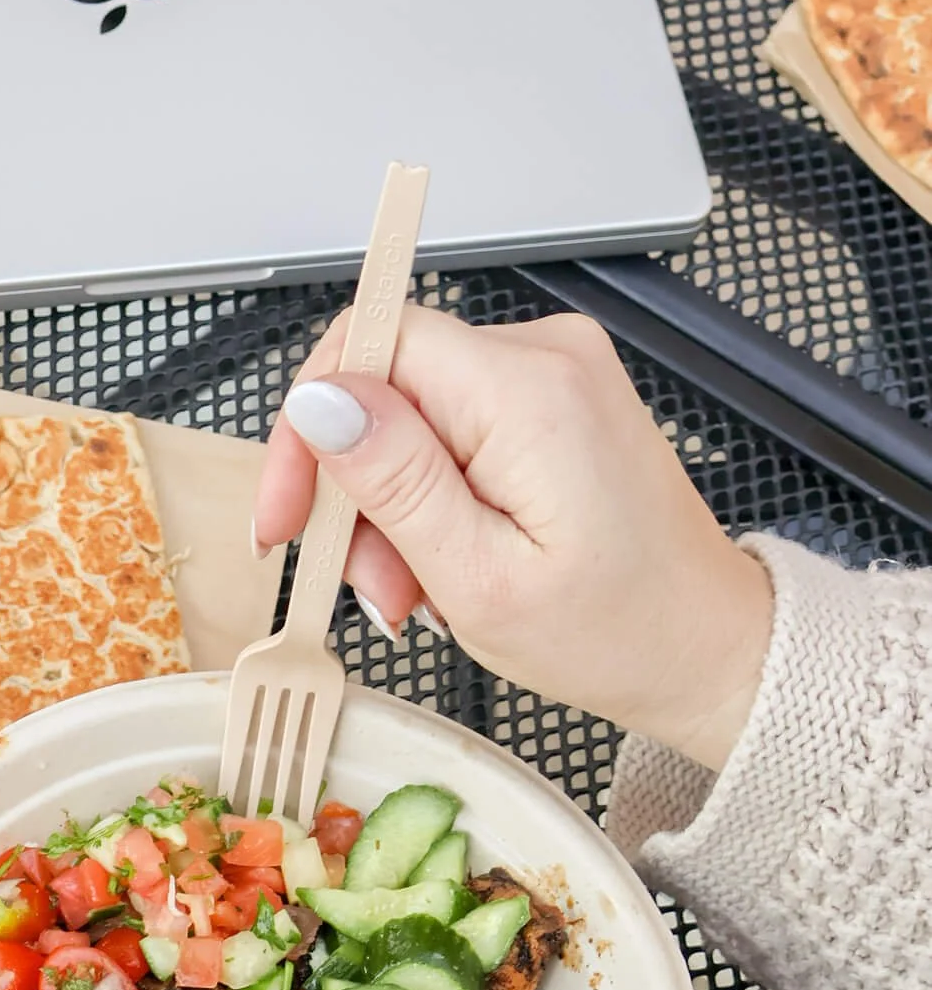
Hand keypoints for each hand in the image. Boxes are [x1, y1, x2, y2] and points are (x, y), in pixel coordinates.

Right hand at [255, 303, 773, 770]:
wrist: (703, 647)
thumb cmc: (615, 632)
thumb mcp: (478, 580)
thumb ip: (394, 481)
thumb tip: (320, 401)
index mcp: (528, 391)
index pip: (369, 342)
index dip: (307, 427)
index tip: (287, 519)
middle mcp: (546, 355)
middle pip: (386, 384)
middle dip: (355, 492)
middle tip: (376, 588)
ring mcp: (553, 372)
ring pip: (410, 414)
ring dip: (392, 509)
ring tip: (422, 592)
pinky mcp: (553, 399)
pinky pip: (451, 428)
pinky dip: (432, 499)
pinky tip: (451, 561)